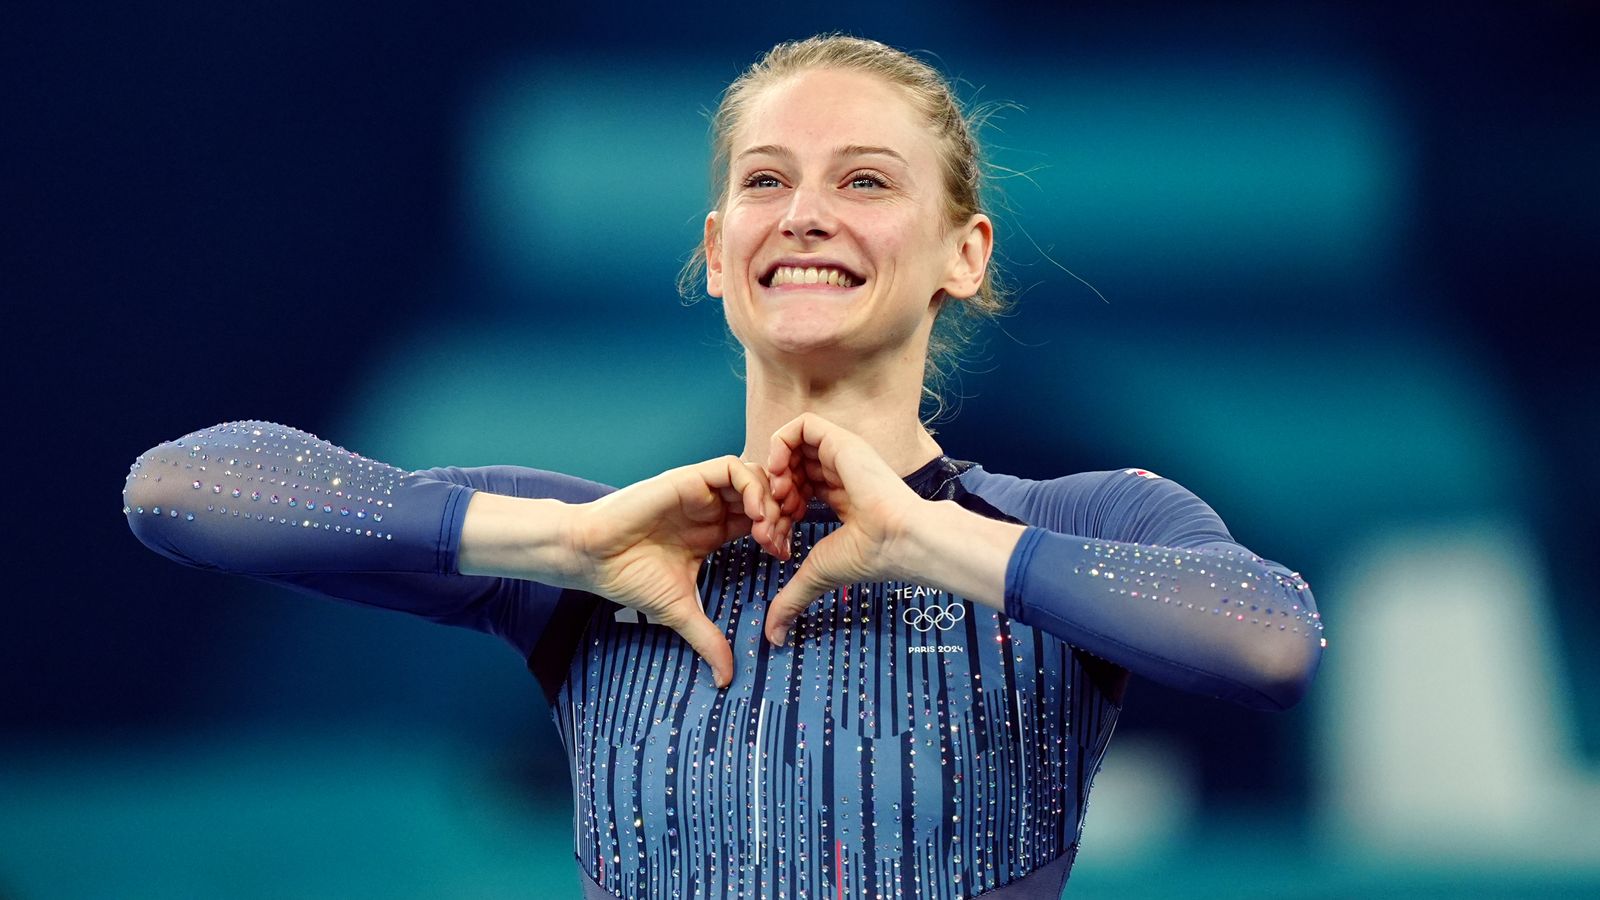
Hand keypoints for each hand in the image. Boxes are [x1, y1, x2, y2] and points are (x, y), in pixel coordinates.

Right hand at [567, 456, 785, 687]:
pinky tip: (754, 513)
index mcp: (713, 531)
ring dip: (770, 499)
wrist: (591, 557)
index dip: (779, 534)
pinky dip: (752, 485)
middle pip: (765, 495)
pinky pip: (732, 467)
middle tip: (780, 543)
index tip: (783, 558)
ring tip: (769, 529)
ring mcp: (701, 491)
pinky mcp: (688, 478)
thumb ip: (707, 639)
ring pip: (754, 476)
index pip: (761, 521)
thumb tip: (726, 680)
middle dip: (782, 515)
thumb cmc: (628, 578)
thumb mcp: (679, 611)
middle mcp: (710, 508)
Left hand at [761, 413, 925, 644]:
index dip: (776, 510)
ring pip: (791, 445)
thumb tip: (773, 637)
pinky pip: (801, 424)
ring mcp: (840, 454)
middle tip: (771, 517)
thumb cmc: (869, 556)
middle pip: (789, 469)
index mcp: (840, 498)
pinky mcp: (841, 440)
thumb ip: (792, 599)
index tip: (775, 536)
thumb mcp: (816, 574)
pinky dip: (780, 444)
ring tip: (777, 495)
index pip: (795, 491)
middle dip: (771, 493)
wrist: (899, 540)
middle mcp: (839, 473)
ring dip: (773, 469)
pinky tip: (779, 472)